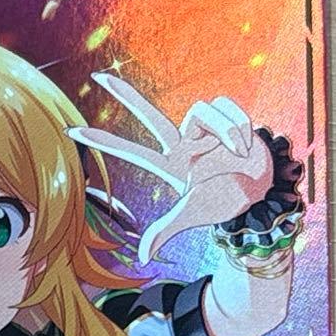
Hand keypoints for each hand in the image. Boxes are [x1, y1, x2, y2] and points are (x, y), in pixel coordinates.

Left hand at [68, 73, 273, 262]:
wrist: (262, 191)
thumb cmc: (224, 203)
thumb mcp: (190, 216)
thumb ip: (164, 231)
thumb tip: (142, 258)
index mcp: (170, 165)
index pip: (130, 152)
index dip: (102, 143)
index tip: (73, 131)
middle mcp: (182, 143)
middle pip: (148, 115)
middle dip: (125, 96)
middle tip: (98, 76)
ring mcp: (201, 129)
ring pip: (204, 110)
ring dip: (228, 131)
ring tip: (239, 153)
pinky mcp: (223, 116)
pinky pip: (227, 107)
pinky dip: (240, 124)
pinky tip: (246, 141)